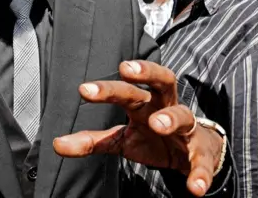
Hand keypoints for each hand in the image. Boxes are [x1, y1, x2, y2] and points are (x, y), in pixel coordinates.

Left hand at [53, 60, 223, 196]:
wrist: (193, 152)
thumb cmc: (151, 136)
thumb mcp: (121, 138)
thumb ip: (91, 140)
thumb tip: (56, 144)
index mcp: (144, 102)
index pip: (128, 88)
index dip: (108, 87)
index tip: (84, 89)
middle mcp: (165, 107)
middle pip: (161, 80)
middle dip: (146, 73)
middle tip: (126, 71)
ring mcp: (185, 129)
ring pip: (183, 115)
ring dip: (171, 117)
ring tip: (158, 125)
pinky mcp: (199, 153)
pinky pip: (201, 161)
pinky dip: (200, 173)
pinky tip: (195, 188)